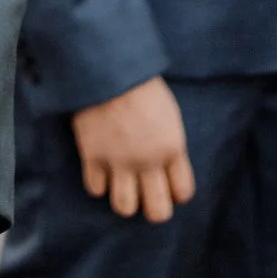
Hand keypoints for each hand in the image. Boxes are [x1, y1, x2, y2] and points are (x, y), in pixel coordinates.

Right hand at [73, 77, 194, 222]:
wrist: (105, 65)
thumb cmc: (139, 83)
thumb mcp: (167, 113)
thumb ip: (168, 143)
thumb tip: (166, 165)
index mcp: (171, 146)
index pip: (183, 192)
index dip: (176, 193)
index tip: (167, 184)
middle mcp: (148, 160)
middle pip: (158, 212)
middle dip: (154, 208)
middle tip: (146, 194)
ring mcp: (119, 160)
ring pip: (125, 207)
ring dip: (124, 200)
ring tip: (121, 184)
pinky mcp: (92, 156)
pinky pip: (96, 189)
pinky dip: (98, 183)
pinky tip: (100, 168)